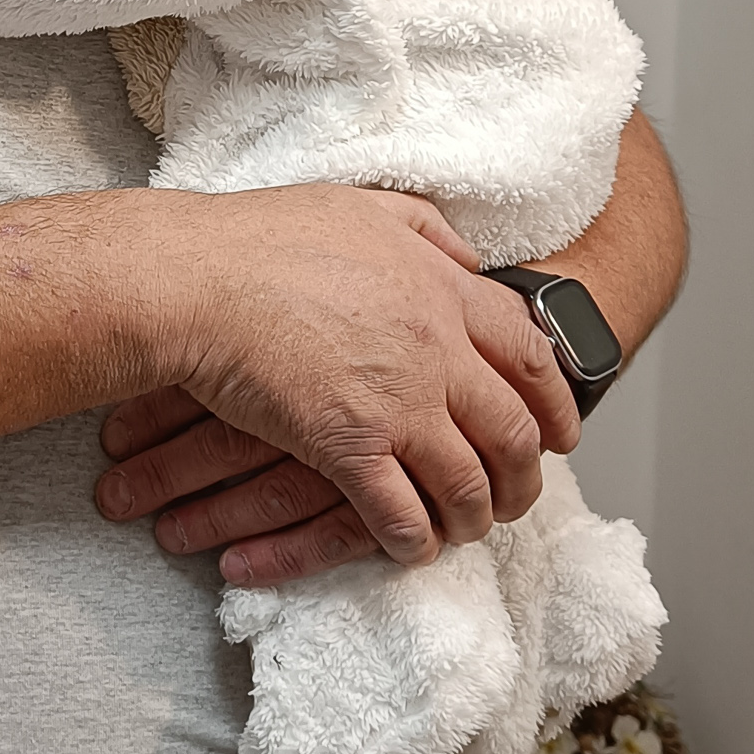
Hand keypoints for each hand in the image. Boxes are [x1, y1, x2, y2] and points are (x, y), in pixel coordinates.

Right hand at [131, 184, 579, 570]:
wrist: (193, 278)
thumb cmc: (259, 239)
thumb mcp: (362, 207)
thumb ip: (424, 230)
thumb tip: (464, 256)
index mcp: (441, 289)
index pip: (531, 354)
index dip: (554, 401)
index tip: (559, 430)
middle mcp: (436, 349)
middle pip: (515, 429)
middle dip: (526, 475)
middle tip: (519, 496)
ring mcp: (396, 402)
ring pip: (467, 482)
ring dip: (472, 517)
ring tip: (464, 532)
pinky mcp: (347, 447)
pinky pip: (401, 513)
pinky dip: (412, 540)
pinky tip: (407, 547)